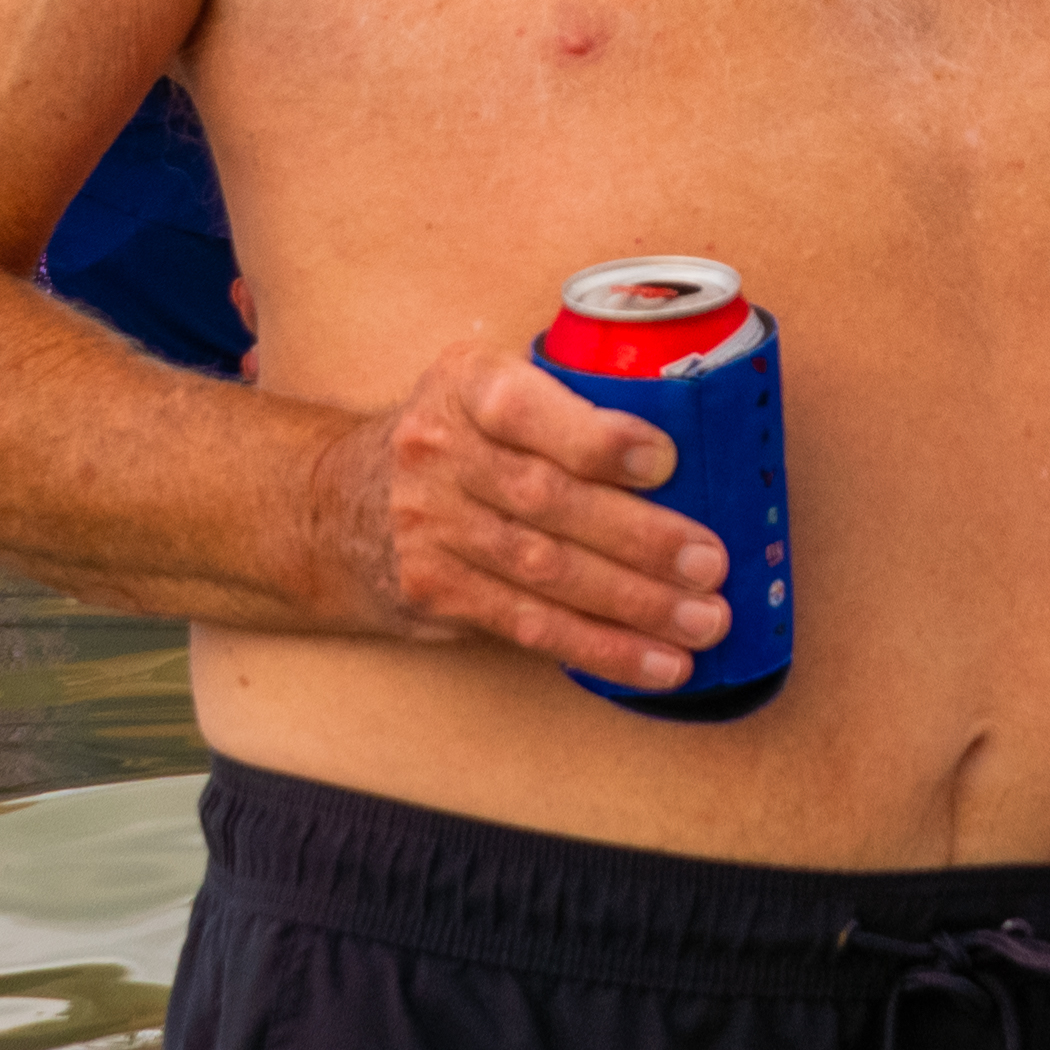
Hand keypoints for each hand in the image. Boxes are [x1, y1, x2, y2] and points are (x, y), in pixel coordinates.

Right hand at [316, 330, 731, 692]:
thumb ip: (563, 403)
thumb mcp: (487, 388)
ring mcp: (431, 526)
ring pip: (545, 572)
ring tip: (702, 622)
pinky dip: (600, 648)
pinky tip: (656, 663)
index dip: (596, 439)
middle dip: (639, 538)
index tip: (665, 461)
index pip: (527, 410)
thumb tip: (696, 447)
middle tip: (710, 563)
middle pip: (548, 502)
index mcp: (468, 385)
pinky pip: (528, 625)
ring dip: (634, 605)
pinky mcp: (435, 591)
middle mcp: (439, 452)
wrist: (339, 504)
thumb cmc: (456, 440)